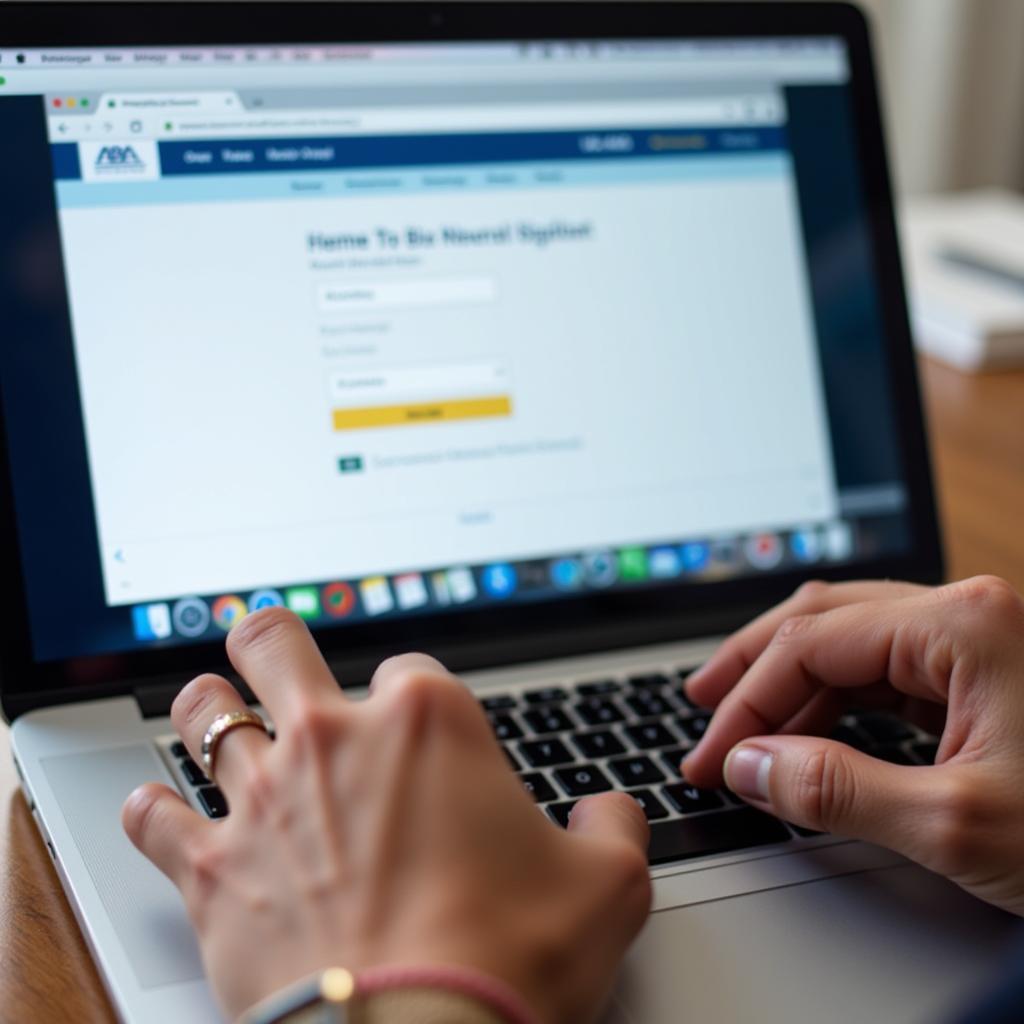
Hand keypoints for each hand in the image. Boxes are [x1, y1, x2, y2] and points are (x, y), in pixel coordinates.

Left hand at [121, 608, 650, 1021]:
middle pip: (276, 645)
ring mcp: (266, 798)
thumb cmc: (508, 957)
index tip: (424, 735)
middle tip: (271, 651)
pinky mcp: (214, 871)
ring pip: (206, 715)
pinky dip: (153, 812)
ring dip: (207, 707)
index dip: (418, 699)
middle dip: (271, 643)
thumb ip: (614, 829)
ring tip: (212, 708)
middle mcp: (336, 739)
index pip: (410, 670)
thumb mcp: (606, 887)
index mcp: (427, 721)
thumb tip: (611, 815)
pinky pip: (156, 820)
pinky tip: (156, 812)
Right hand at [682, 575, 1023, 915]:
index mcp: (963, 623)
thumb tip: (750, 767)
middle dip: (756, 667)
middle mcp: (970, 611)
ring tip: (745, 721)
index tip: (713, 757)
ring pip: (855, 637)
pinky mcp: (988, 670)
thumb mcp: (959, 824)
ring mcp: (982, 636)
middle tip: (701, 709)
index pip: (812, 643)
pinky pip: (890, 667)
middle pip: (825, 618)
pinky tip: (811, 727)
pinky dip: (838, 698)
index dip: (748, 702)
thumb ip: (837, 789)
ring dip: (793, 681)